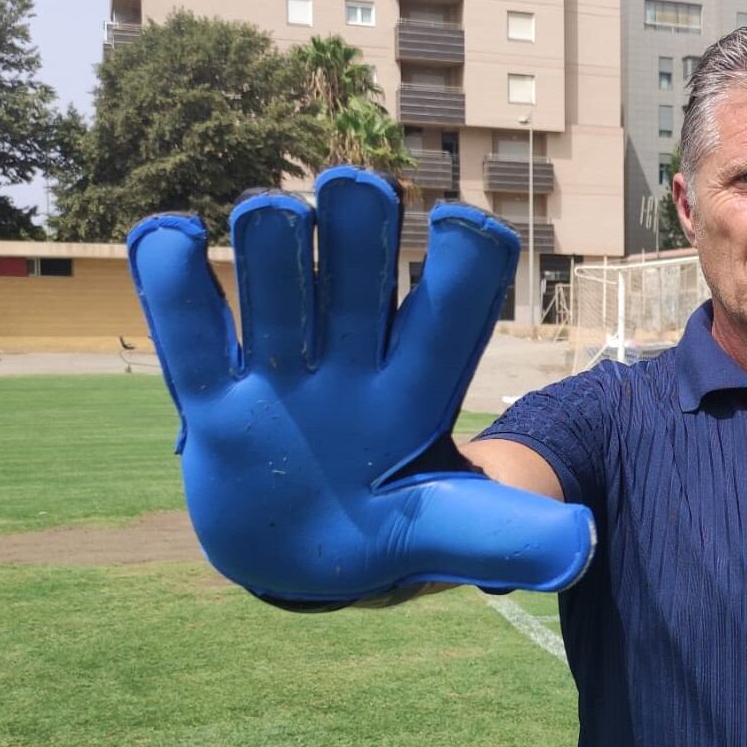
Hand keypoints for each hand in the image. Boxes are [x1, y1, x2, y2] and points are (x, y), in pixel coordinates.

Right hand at [126, 167, 595, 605]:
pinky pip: (192, 341)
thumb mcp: (448, 534)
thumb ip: (507, 535)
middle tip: (356, 190)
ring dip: (272, 252)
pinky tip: (166, 234)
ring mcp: (280, 374)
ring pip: (276, 293)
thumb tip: (580, 548)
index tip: (466, 229)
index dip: (463, 267)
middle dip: (359, 233)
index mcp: (420, 383)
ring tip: (268, 214)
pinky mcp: (214, 403)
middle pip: (360, 282)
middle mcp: (352, 360)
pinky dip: (174, 290)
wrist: (304, 556)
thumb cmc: (389, 528)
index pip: (452, 310)